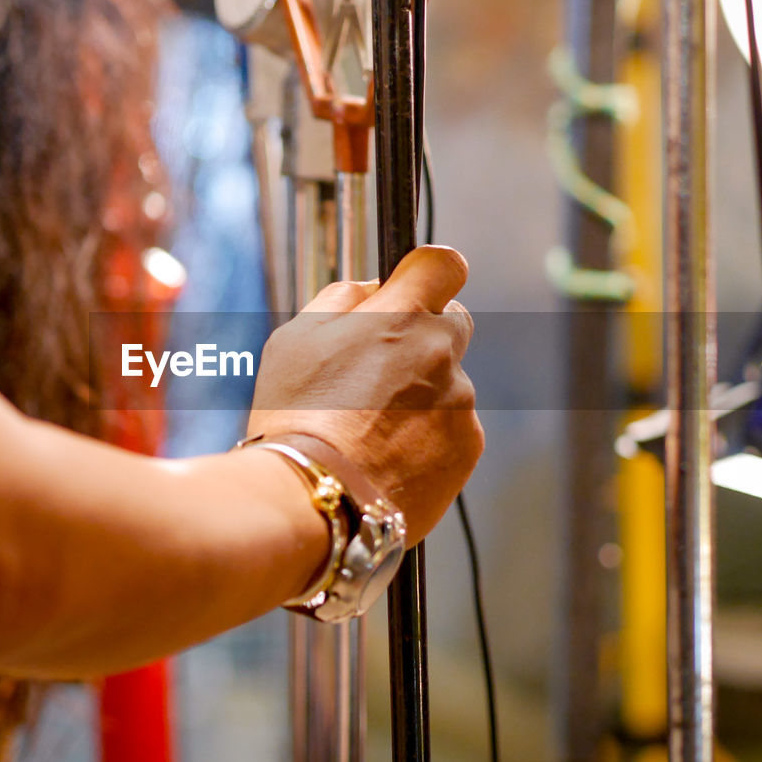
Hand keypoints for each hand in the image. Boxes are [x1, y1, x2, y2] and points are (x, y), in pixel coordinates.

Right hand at [247, 245, 482, 545]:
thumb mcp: (296, 337)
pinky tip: (386, 457)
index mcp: (401, 316)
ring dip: (421, 396)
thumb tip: (375, 289)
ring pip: (448, 383)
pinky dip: (428, 438)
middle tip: (378, 371)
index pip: (444, 264)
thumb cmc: (295, 416)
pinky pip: (453, 429)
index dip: (428, 273)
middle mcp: (441, 353)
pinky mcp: (466, 448)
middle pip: (453, 323)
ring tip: (369, 431)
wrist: (314, 498)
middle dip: (423, 337)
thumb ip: (343, 299)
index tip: (413, 288)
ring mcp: (460, 403)